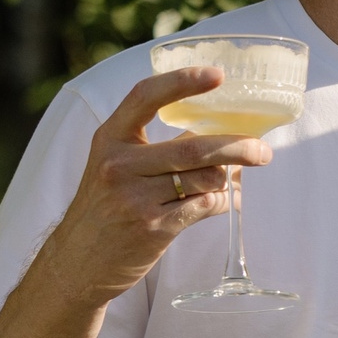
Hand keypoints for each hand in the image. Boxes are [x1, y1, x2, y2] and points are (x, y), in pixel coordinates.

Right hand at [37, 67, 271, 305]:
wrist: (75, 263)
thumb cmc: (104, 208)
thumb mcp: (113, 166)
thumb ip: (153, 147)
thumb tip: (216, 136)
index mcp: (109, 138)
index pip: (146, 96)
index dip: (183, 81)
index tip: (218, 75)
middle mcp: (119, 164)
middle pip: (195, 147)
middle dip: (238, 147)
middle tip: (262, 150)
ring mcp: (135, 198)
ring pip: (205, 178)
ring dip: (228, 180)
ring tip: (230, 181)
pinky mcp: (153, 227)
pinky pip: (205, 205)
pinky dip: (222, 201)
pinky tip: (222, 201)